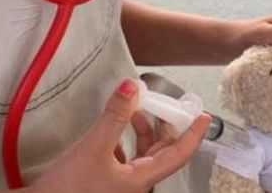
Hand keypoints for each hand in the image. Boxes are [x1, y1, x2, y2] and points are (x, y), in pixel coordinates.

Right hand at [31, 80, 210, 192]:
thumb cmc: (68, 190)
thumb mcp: (95, 147)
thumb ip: (114, 116)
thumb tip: (131, 89)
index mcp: (141, 179)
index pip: (178, 154)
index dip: (193, 134)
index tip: (203, 116)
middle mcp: (135, 183)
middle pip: (161, 152)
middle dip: (165, 126)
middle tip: (167, 105)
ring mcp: (120, 183)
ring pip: (143, 154)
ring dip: (143, 131)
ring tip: (136, 111)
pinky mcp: (104, 180)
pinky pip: (124, 157)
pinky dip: (124, 139)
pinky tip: (113, 131)